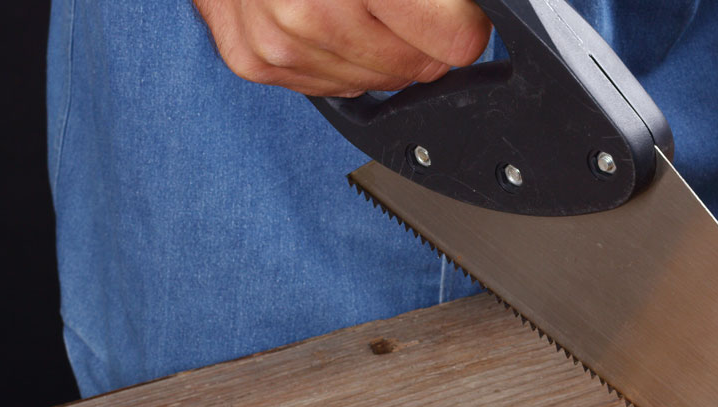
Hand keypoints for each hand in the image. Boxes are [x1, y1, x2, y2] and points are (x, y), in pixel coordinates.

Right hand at [193, 0, 491, 96]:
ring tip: (360, 6)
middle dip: (422, 38)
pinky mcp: (254, 60)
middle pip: (416, 66)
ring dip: (380, 50)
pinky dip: (339, 59)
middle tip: (405, 4)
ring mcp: (279, 42)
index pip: (455, 40)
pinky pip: (330, 87)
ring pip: (376, 84)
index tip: (457, 12)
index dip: (464, 22)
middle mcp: (311, 11)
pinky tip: (328, 20)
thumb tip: (463, 13)